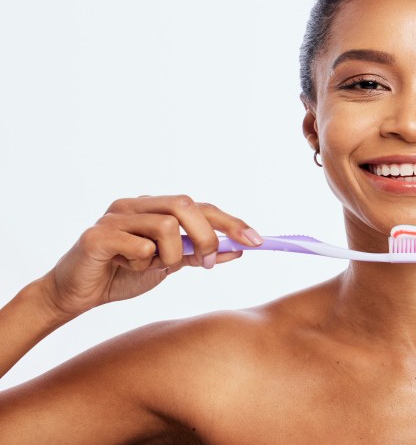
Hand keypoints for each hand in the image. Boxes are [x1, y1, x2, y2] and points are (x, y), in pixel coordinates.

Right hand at [44, 195, 261, 317]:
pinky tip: (128, 267)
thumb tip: (239, 249)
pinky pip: (140, 246)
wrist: (77, 294)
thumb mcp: (170, 265)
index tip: (257, 240)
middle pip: (185, 205)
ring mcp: (114, 216)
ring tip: (155, 267)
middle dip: (206, 236)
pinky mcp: (97, 235)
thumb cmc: (123, 274)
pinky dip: (144, 263)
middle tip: (206, 262)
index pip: (200, 206)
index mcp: (153, 207)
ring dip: (171, 255)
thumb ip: (200, 255)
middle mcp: (134, 204)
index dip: (230, 221)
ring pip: (165, 226)